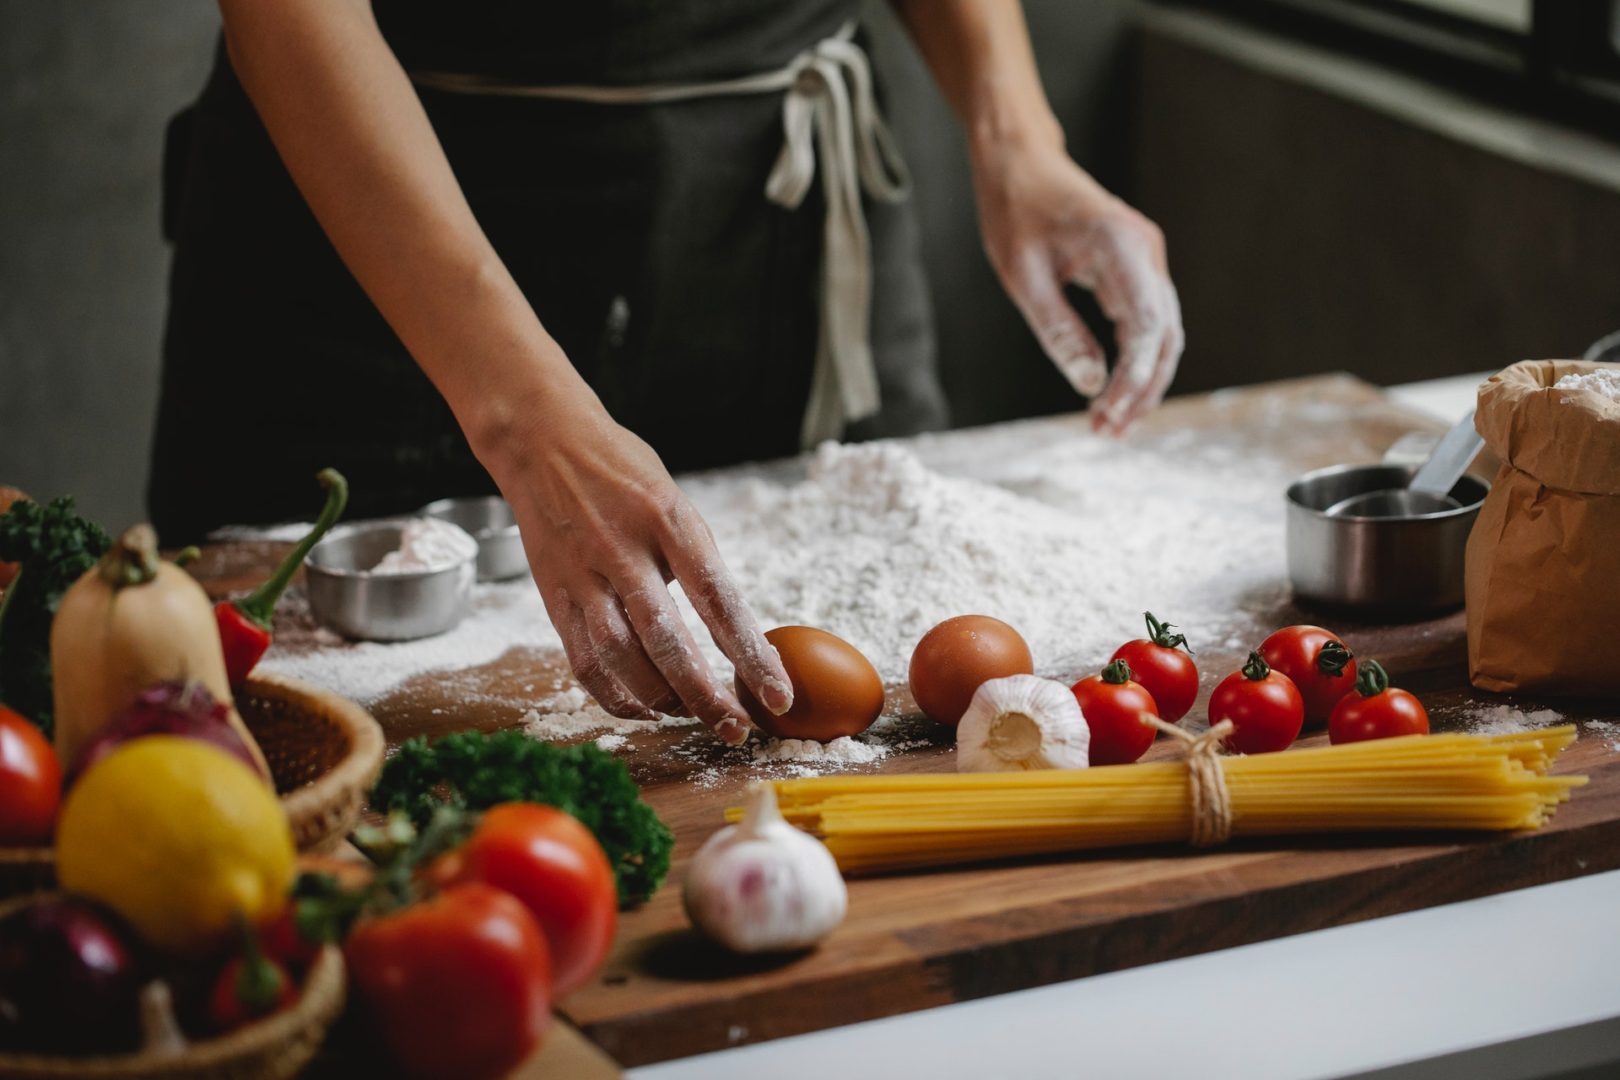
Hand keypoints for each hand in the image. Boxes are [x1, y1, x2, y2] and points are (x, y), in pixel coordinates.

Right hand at [481, 393, 792, 743]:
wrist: (542, 442)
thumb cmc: (622, 472)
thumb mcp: (673, 501)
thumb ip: (696, 561)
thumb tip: (735, 632)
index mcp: (667, 519)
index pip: (718, 600)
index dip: (750, 655)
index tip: (777, 696)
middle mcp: (623, 549)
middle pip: (668, 640)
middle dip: (706, 695)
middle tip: (737, 728)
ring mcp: (583, 575)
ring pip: (623, 658)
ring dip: (663, 699)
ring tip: (695, 716)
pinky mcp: (554, 596)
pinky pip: (584, 662)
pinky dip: (617, 696)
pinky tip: (646, 709)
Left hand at [974, 144, 1183, 434]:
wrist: (1020, 164)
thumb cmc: (1015, 211)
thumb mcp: (1024, 276)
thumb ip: (1058, 330)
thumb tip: (1088, 383)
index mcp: (1121, 246)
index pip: (1147, 326)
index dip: (1134, 379)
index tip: (1109, 415)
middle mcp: (1145, 253)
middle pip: (1165, 337)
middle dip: (1142, 391)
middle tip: (1108, 433)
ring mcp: (1146, 260)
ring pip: (1162, 335)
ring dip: (1142, 382)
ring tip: (1111, 424)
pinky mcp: (1136, 270)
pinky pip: (1147, 323)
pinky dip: (1134, 361)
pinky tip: (1114, 393)